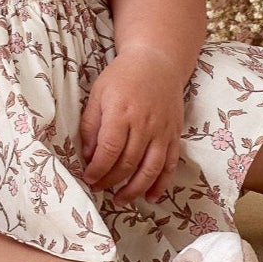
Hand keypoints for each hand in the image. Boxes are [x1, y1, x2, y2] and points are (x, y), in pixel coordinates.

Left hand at [78, 49, 186, 203]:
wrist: (157, 62)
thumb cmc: (122, 77)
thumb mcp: (98, 94)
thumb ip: (91, 125)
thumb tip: (88, 156)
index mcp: (121, 113)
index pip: (109, 151)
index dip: (98, 170)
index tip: (88, 179)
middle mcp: (144, 125)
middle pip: (128, 163)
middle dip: (111, 182)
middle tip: (99, 189)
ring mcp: (162, 131)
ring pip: (150, 169)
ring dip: (135, 190)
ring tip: (121, 199)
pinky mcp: (174, 135)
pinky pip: (170, 164)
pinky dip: (161, 184)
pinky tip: (150, 196)